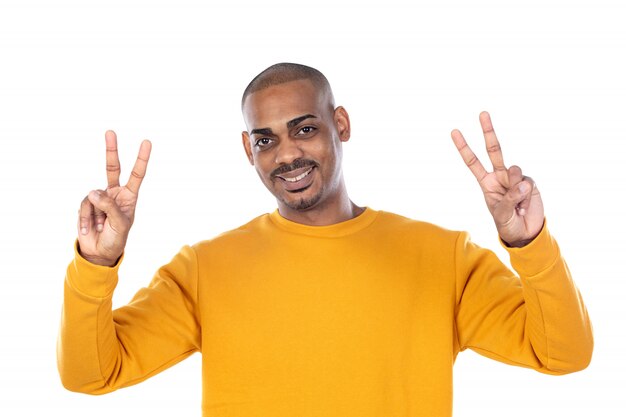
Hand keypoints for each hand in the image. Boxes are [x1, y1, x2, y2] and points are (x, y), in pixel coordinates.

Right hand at [77, 131, 151, 265]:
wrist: (98, 252)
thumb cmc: (115, 239)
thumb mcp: (119, 225)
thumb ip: (109, 206)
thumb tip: (94, 191)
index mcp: (129, 197)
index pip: (137, 175)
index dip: (141, 159)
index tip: (146, 142)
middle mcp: (115, 193)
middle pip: (113, 168)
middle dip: (111, 150)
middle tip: (110, 132)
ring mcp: (99, 197)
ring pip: (94, 195)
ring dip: (96, 214)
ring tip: (100, 227)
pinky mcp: (86, 204)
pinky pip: (84, 205)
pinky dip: (86, 218)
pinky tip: (90, 228)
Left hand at [451, 112, 543, 246]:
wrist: (526, 232)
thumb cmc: (507, 224)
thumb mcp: (502, 214)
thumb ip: (509, 198)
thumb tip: (522, 182)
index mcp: (486, 182)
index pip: (472, 162)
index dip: (464, 147)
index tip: (454, 131)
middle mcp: (499, 175)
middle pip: (494, 149)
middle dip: (488, 131)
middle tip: (482, 113)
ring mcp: (515, 177)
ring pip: (514, 171)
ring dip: (516, 189)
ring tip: (517, 205)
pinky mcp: (530, 182)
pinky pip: (527, 184)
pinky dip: (526, 197)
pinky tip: (525, 206)